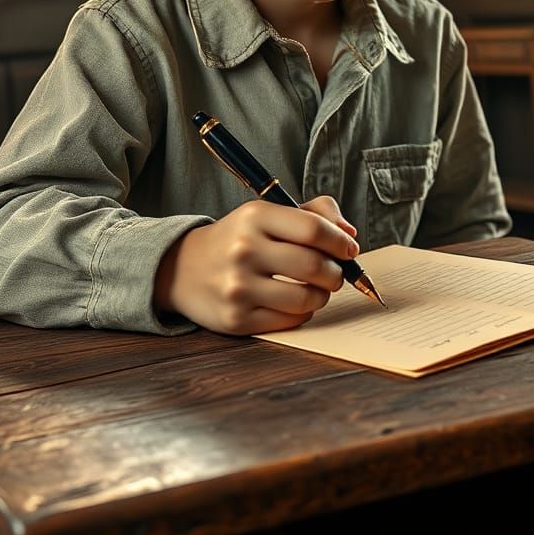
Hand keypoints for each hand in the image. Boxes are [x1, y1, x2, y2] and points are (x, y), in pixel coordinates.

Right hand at [154, 196, 359, 334]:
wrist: (184, 268)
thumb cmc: (239, 238)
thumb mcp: (268, 213)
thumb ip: (314, 214)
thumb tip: (349, 235)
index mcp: (254, 216)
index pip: (313, 229)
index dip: (340, 242)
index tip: (349, 249)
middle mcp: (244, 250)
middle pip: (314, 265)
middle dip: (336, 272)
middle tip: (335, 273)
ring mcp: (238, 287)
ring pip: (307, 298)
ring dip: (322, 295)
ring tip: (316, 288)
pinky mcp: (236, 319)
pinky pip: (291, 321)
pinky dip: (303, 313)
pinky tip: (294, 302)